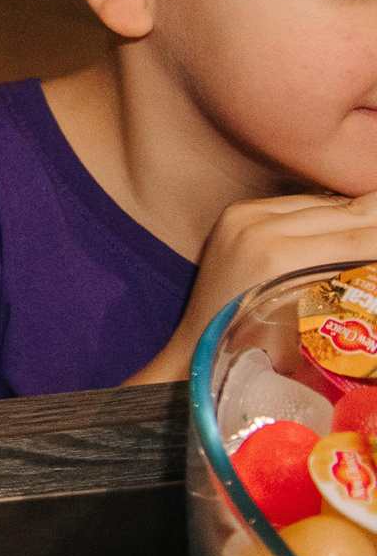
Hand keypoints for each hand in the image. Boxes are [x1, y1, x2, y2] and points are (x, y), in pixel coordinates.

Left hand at [130, 192, 376, 382]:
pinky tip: (349, 222)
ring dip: (358, 214)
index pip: (357, 240)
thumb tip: (367, 274)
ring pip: (324, 203)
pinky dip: (327, 213)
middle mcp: (260, 228)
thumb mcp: (311, 328)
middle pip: (346, 212)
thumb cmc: (259, 352)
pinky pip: (298, 203)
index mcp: (279, 257)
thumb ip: (343, 292)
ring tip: (376, 226)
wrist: (197, 343)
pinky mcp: (238, 212)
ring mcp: (245, 216)